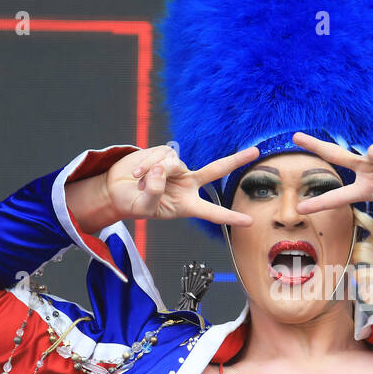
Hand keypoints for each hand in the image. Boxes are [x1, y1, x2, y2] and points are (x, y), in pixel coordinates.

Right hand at [104, 144, 259, 225]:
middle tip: (256, 152)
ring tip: (137, 181)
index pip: (212, 212)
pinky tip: (136, 172)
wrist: (116, 188)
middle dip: (236, 160)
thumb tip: (162, 170)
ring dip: (152, 172)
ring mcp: (177, 168)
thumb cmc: (132, 203)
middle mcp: (187, 184)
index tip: (249, 221)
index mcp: (187, 204)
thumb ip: (154, 192)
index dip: (230, 216)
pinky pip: (160, 155)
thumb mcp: (143, 207)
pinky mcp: (164, 154)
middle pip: (215, 170)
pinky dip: (145, 163)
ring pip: (173, 164)